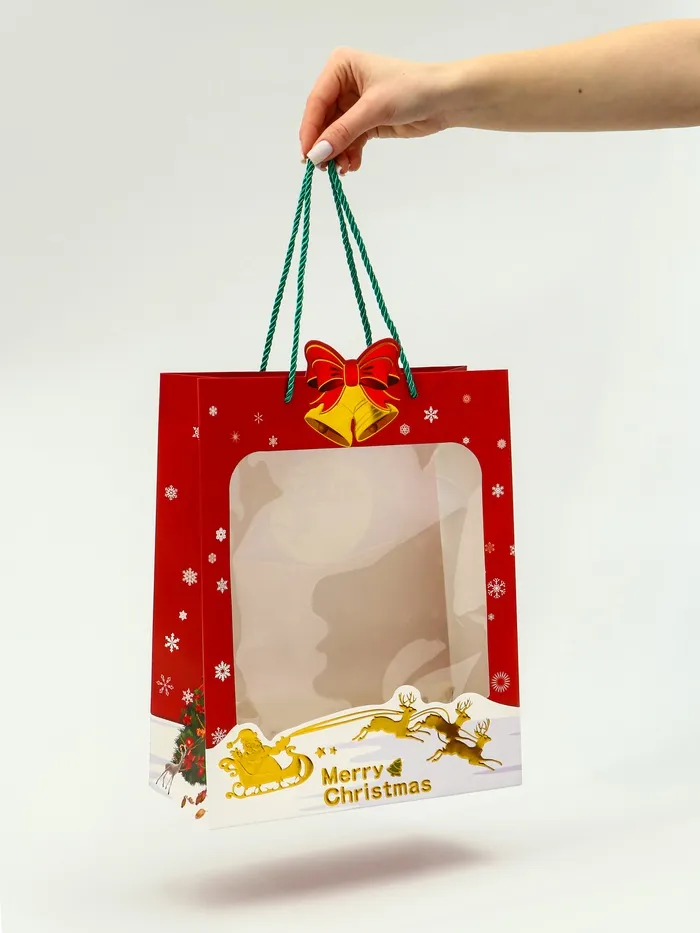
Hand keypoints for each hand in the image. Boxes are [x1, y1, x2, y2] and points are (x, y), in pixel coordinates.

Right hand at [300, 48, 456, 172]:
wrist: (446, 99)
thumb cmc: (412, 89)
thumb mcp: (374, 109)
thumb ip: (343, 132)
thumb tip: (317, 154)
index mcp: (341, 67)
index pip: (317, 101)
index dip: (310, 130)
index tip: (307, 156)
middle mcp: (343, 83)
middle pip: (323, 120)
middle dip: (325, 145)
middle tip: (323, 169)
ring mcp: (354, 104)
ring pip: (335, 134)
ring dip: (337, 154)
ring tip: (343, 170)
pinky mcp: (366, 121)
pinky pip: (349, 141)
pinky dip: (349, 154)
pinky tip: (352, 166)